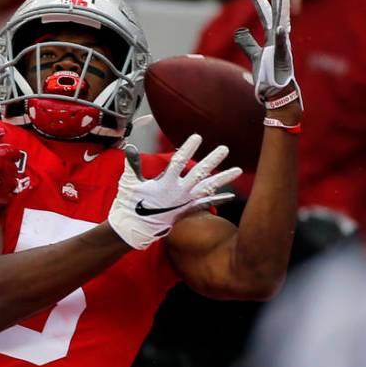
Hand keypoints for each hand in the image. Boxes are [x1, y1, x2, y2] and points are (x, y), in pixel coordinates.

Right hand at [108, 134, 242, 249]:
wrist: (135, 229)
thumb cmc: (130, 205)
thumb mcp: (129, 183)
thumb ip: (132, 165)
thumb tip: (130, 148)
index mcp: (165, 184)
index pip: (179, 162)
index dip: (188, 149)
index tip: (197, 137)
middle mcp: (179, 192)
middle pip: (199, 173)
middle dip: (212, 160)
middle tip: (224, 149)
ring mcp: (185, 201)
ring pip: (208, 188)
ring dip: (223, 178)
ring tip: (238, 170)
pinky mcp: (186, 209)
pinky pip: (205, 203)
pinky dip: (218, 199)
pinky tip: (230, 196)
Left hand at [233, 0, 302, 109]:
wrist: (277, 92)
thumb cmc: (269, 75)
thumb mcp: (256, 56)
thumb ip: (248, 44)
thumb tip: (240, 33)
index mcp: (271, 36)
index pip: (264, 12)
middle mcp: (278, 38)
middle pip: (276, 11)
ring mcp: (282, 47)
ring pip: (283, 23)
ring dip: (283, 8)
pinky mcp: (283, 59)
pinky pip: (282, 45)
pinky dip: (281, 36)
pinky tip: (281, 26)